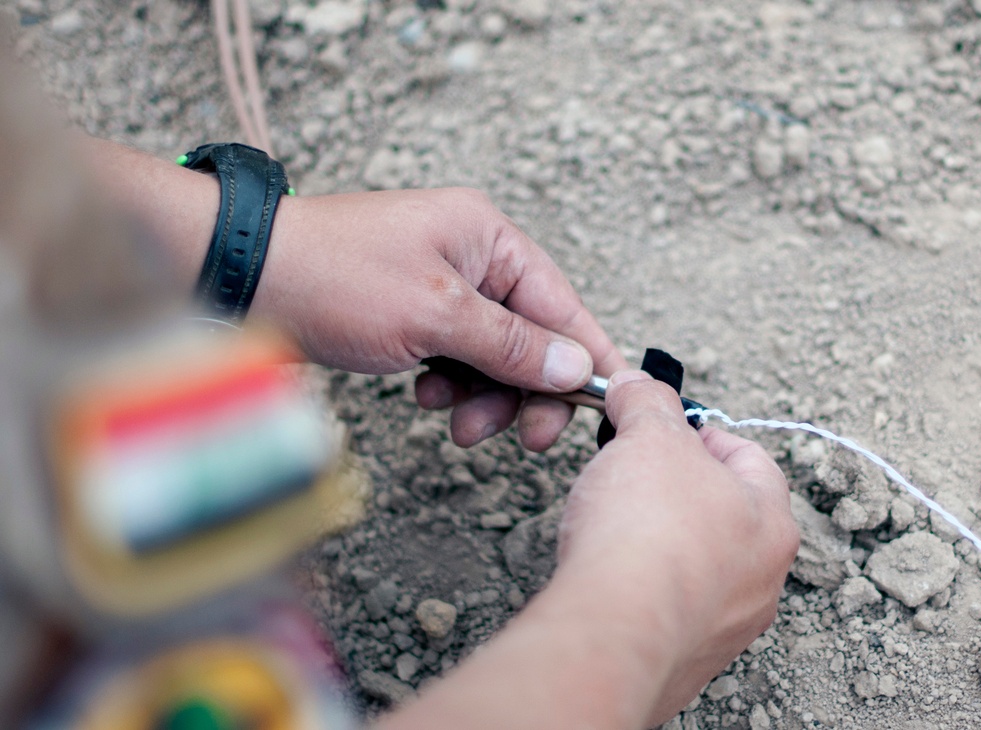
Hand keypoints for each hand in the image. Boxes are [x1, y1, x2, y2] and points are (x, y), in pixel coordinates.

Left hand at [255, 188, 625, 449]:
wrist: (241, 278)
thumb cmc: (333, 277)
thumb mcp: (435, 315)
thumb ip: (512, 344)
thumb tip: (576, 367)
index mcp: (488, 238)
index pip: (561, 304)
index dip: (587, 358)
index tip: (608, 407)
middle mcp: (471, 257)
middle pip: (530, 336)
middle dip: (523, 389)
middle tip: (521, 438)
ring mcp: (440, 285)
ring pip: (491, 354)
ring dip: (481, 394)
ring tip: (450, 417)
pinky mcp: (411, 313)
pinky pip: (455, 357)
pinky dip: (449, 383)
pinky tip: (422, 394)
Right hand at [556, 370, 798, 724]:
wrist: (613, 631)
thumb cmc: (646, 534)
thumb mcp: (649, 436)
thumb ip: (647, 402)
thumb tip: (635, 385)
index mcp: (771, 521)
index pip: (749, 456)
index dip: (699, 433)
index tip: (658, 429)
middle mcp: (762, 580)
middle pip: (723, 512)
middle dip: (675, 487)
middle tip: (630, 473)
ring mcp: (726, 625)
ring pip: (698, 565)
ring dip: (661, 540)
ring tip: (614, 526)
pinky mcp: (685, 658)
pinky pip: (668, 606)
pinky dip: (643, 586)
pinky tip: (612, 575)